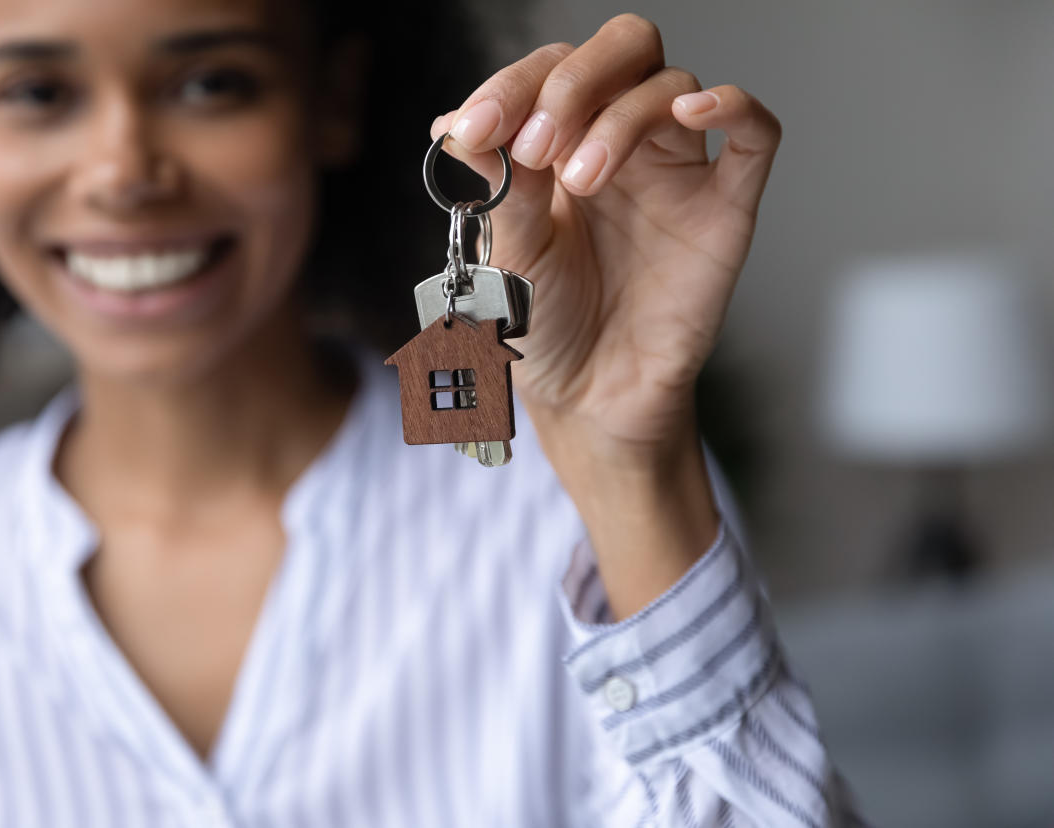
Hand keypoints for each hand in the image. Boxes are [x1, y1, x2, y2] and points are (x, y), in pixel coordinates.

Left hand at [430, 14, 781, 467]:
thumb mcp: (503, 251)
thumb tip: (456, 123)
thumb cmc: (544, 323)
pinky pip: (756, 134)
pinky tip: (696, 111)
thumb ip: (494, 185)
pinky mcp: (725, 207)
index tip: (474, 128)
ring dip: (620, 117)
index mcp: (561, 142)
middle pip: (623, 50)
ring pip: (672, 87)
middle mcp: (621, 143)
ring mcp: (676, 171)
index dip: (511, 86)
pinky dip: (735, 105)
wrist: (589, 396)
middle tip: (536, 142)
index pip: (549, 70)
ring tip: (579, 180)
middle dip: (573, 81)